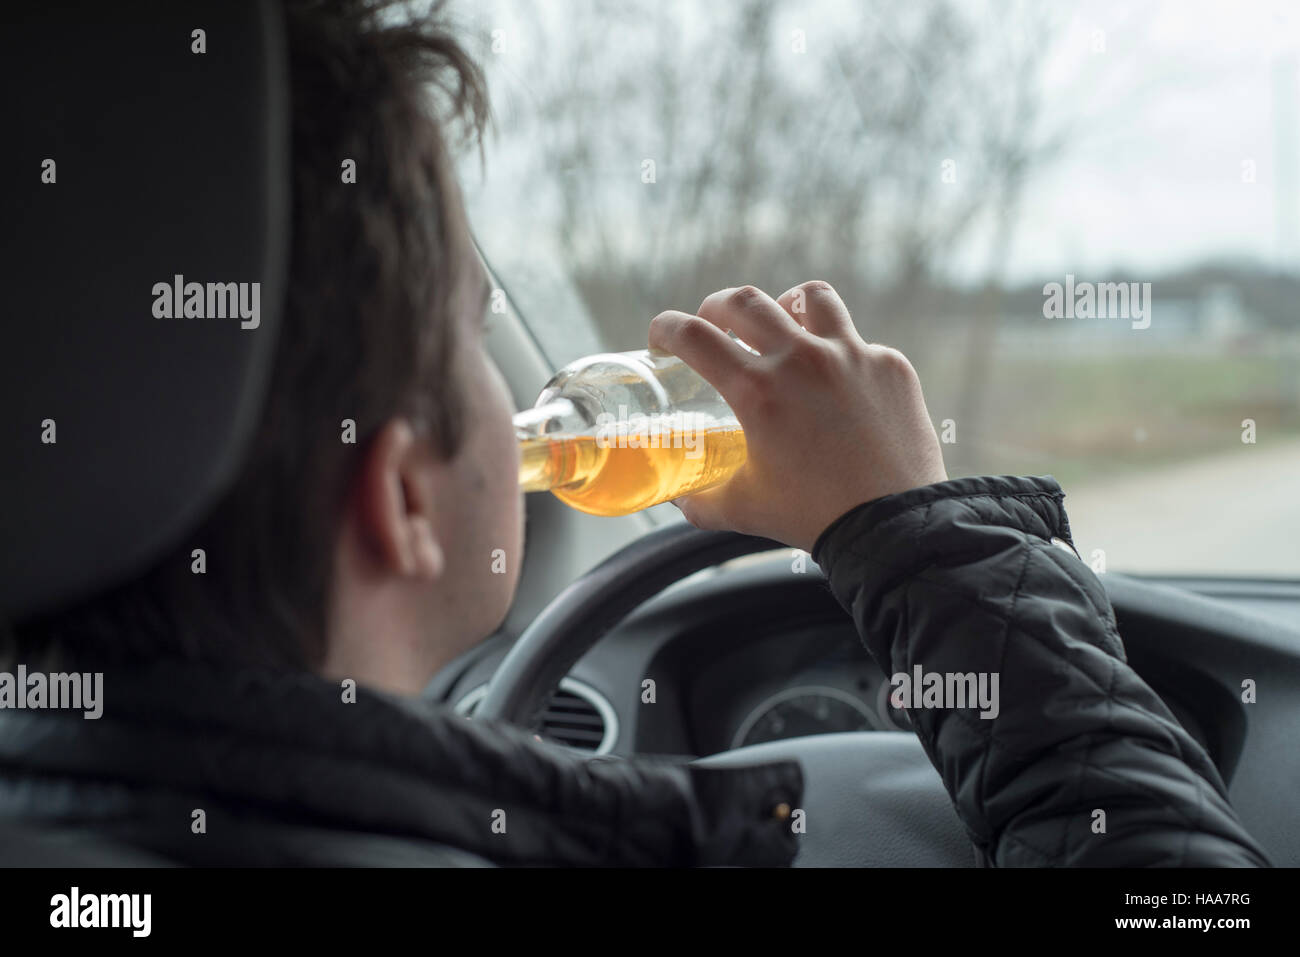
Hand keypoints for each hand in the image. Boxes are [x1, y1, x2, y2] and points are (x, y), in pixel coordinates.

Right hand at [648, 281, 947, 550]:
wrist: (893, 525)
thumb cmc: (815, 516)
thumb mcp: (745, 508)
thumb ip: (703, 501)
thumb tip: (682, 498)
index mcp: (757, 390)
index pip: (694, 337)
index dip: (667, 329)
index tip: (661, 338)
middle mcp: (801, 360)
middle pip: (745, 301)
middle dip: (717, 306)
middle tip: (713, 324)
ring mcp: (851, 356)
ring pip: (811, 298)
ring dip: (785, 305)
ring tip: (782, 324)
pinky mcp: (890, 366)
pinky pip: (858, 341)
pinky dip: (839, 353)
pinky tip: (838, 381)